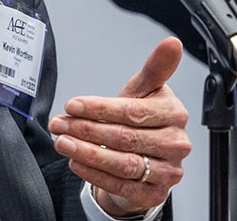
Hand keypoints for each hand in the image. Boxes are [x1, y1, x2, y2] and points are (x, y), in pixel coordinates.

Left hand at [49, 37, 190, 217]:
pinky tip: (77, 163)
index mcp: (175, 113)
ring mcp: (168, 171)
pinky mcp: (154, 194)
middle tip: (60, 124)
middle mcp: (176, 143)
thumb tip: (172, 43)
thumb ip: (155, 69)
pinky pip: (121, 185)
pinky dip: (95, 175)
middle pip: (125, 137)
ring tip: (63, 142)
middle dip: (87, 130)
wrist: (149, 157)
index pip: (133, 111)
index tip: (73, 105)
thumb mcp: (145, 92)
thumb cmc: (143, 120)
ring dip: (87, 153)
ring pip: (122, 163)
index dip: (100, 109)